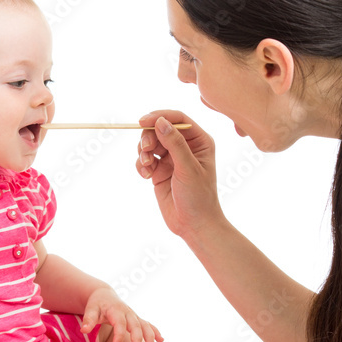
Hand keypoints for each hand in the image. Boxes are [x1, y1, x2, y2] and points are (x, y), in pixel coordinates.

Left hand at [81, 287, 163, 341]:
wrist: (104, 294)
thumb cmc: (96, 304)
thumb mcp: (90, 309)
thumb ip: (88, 320)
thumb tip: (83, 330)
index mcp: (115, 310)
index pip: (119, 322)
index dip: (119, 334)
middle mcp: (127, 312)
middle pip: (135, 325)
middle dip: (137, 338)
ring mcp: (133, 315)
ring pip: (144, 325)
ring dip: (149, 336)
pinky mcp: (136, 318)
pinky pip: (148, 324)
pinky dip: (155, 331)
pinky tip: (161, 340)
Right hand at [136, 111, 224, 239]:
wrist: (193, 225)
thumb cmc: (199, 197)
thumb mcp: (188, 168)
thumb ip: (175, 144)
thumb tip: (160, 121)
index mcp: (199, 141)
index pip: (178, 119)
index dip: (159, 117)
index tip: (142, 122)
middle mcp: (185, 146)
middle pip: (159, 129)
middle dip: (148, 137)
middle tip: (145, 150)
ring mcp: (171, 158)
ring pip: (150, 143)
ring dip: (143, 152)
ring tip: (146, 166)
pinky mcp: (159, 170)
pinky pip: (145, 159)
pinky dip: (141, 165)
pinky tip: (146, 176)